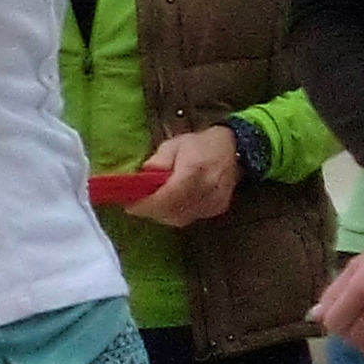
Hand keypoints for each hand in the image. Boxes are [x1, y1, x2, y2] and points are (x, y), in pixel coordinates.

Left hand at [124, 125, 240, 225]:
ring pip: (179, 219)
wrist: (234, 149)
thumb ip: (159, 161)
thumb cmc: (200, 145)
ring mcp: (213, 202)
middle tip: (136, 206)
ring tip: (151, 204)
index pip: (168, 196)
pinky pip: (189, 218)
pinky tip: (169, 205)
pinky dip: (175, 214)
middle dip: (150, 211)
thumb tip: (142, 176)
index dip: (147, 205)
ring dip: (161, 214)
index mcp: (194, 170)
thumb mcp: (174, 144)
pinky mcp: (216, 209)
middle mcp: (206, 189)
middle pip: (172, 211)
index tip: (130, 206)